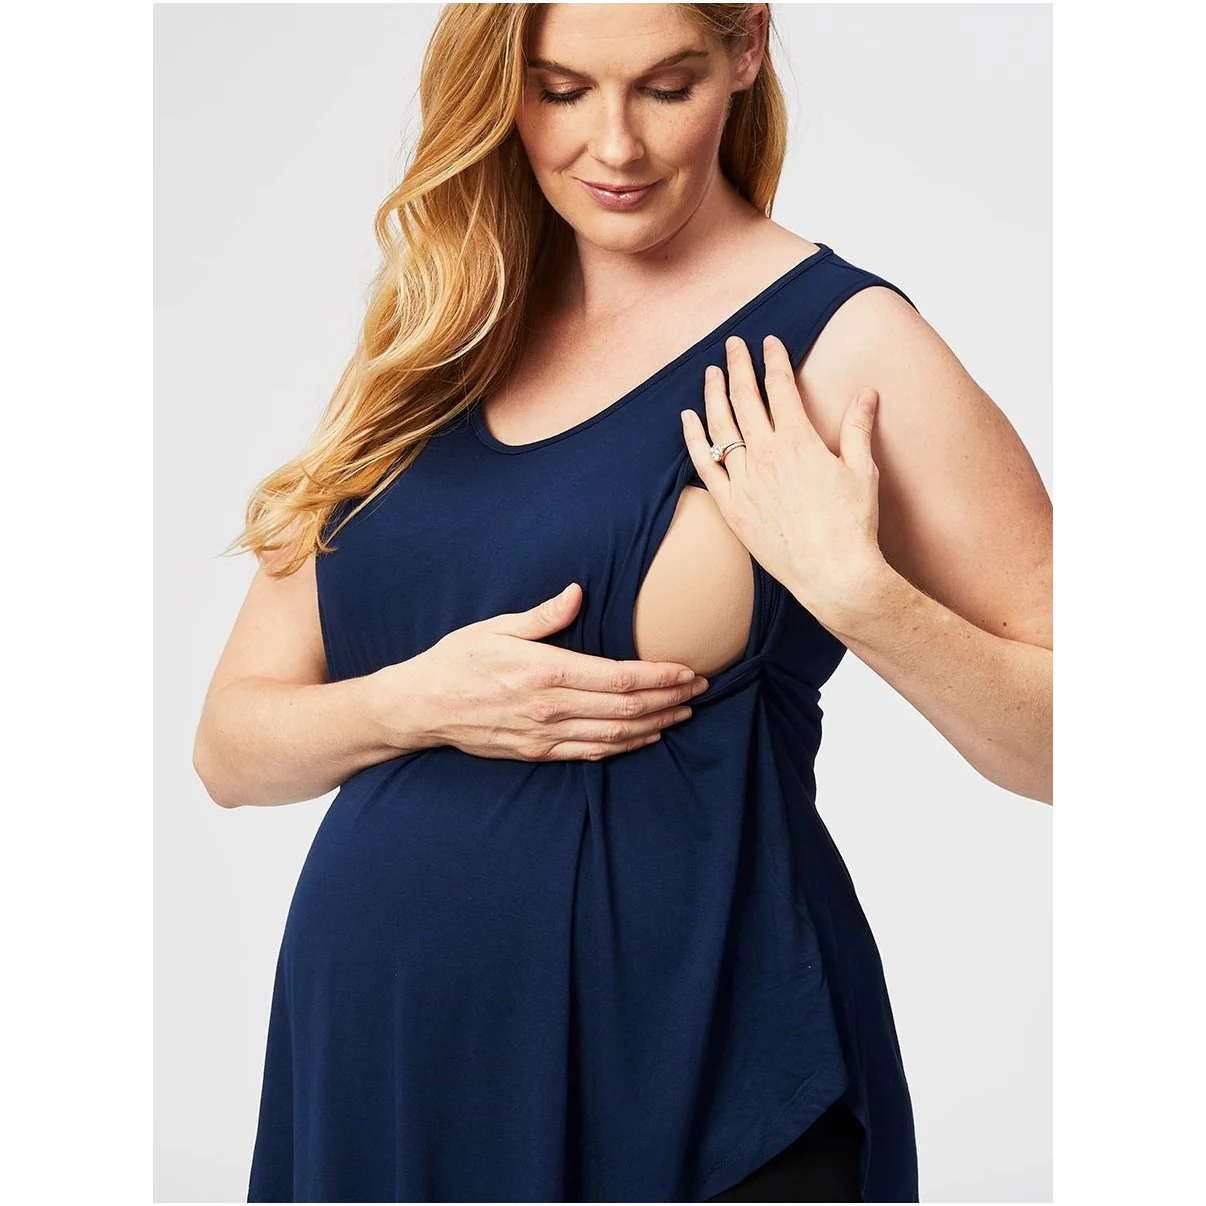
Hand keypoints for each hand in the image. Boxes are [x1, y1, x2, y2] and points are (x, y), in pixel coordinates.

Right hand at [382, 582, 708, 760]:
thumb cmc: (457, 660)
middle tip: (700, 690)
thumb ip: (543, 615)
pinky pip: (591, 753)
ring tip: (683, 713)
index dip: (659, 677)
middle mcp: (550, 708)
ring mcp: (545, 735)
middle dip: (669, 700)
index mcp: (545, 672)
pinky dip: (625, 746)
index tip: (688, 670)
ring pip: (615, 736)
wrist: (420, 707)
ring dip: (655, 725)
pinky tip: (645, 737)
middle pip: (626, 710)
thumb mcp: (496, 627)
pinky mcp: (538, 752)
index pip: (618, 679)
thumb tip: (578, 592)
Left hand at [680, 333, 887, 626]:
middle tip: (733, 344)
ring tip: (711, 372)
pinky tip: (687, 419)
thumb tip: (867, 392)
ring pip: (720, 427)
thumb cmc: (852, 525)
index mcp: (798, 441)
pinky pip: (704, 466)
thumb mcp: (862, 470)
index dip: (774, 360)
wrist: (833, 574)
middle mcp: (765, 456)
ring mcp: (743, 482)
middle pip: (744, 399)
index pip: (780, 388)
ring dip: (713, 395)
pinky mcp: (730, 507)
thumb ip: (859, 426)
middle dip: (738, 366)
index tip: (769, 342)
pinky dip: (693, 439)